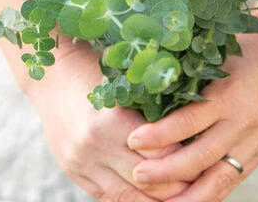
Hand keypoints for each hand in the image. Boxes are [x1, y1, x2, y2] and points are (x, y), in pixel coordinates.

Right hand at [27, 45, 190, 200]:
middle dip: (177, 188)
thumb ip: (152, 107)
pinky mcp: (74, 172)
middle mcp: (95, 148)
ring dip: (156, 200)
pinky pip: (108, 199)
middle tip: (200, 181)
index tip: (206, 158)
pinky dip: (131, 199)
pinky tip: (150, 194)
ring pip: (128, 200)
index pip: (161, 156)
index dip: (187, 162)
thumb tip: (190, 129)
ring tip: (179, 193)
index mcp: (112, 122)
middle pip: (148, 184)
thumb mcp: (124, 81)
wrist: (51, 73)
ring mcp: (82, 164)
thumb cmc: (94, 68)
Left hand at [124, 28, 257, 201]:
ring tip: (160, 201)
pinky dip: (211, 192)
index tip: (133, 140)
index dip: (159, 135)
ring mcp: (256, 140)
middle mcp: (244, 121)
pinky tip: (189, 198)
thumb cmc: (241, 51)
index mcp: (229, 94)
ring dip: (188, 195)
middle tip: (137, 175)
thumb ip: (189, 81)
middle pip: (200, 157)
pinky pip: (234, 179)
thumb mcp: (215, 58)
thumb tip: (145, 95)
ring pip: (218, 178)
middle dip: (166, 171)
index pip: (188, 122)